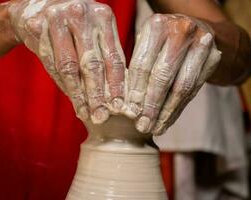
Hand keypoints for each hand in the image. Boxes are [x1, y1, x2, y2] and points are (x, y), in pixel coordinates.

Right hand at [8, 0, 125, 123]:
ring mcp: (57, 18)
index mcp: (103, 16)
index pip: (113, 56)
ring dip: (77, 94)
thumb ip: (104, 58)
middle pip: (91, 63)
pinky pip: (50, 63)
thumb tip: (114, 96)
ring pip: (68, 67)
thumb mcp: (95, 34)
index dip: (116, 84)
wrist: (40, 5)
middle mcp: (81, 14)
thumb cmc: (76, 25)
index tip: (118, 107)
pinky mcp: (36, 26)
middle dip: (96, 95)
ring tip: (85, 113)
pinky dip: (62, 84)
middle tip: (101, 117)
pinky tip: (72, 98)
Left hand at [125, 14, 220, 134]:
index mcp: (156, 26)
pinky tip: (168, 121)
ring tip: (155, 129)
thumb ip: (137, 68)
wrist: (198, 29)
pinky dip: (178, 108)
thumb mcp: (147, 44)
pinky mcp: (213, 58)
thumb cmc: (163, 40)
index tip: (129, 113)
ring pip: (181, 87)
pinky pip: (194, 90)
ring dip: (166, 112)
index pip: (142, 64)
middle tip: (142, 126)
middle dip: (151, 105)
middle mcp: (180, 31)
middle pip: (162, 76)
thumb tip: (124, 104)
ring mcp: (201, 44)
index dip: (136, 91)